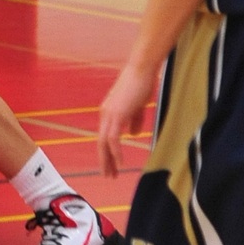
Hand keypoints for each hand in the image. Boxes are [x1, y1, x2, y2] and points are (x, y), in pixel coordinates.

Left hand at [98, 57, 158, 175]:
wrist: (142, 69)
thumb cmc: (141, 84)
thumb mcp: (137, 106)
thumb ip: (134, 120)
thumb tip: (132, 135)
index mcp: (109, 111)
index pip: (105, 136)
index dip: (107, 152)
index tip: (112, 165)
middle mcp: (105, 113)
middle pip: (101, 142)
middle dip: (104, 160)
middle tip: (108, 175)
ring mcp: (109, 114)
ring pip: (104, 143)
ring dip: (107, 160)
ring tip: (111, 174)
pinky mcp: (117, 115)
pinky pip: (113, 139)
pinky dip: (115, 152)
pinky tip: (120, 163)